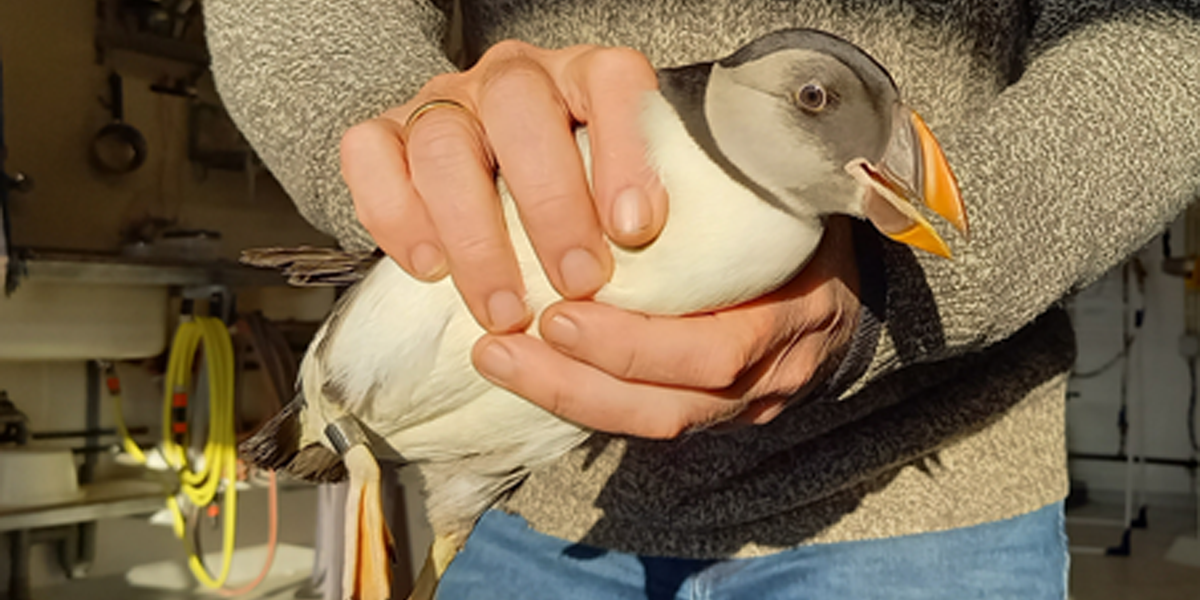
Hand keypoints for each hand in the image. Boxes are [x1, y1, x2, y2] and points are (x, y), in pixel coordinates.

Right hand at [339, 41, 667, 332]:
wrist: (495, 197)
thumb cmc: (576, 209)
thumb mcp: (624, 206)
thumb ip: (644, 224)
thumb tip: (684, 281)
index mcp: (585, 78)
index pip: (612, 82)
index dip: (625, 150)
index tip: (636, 229)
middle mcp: (512, 79)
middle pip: (520, 108)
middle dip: (550, 205)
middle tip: (577, 283)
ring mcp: (444, 104)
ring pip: (443, 143)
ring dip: (475, 235)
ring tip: (505, 308)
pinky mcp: (385, 136)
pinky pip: (367, 155)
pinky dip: (396, 216)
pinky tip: (429, 268)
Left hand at [471, 217, 862, 438]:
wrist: (846, 262)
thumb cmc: (799, 210)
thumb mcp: (776, 187)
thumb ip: (717, 186)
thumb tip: (625, 143)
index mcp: (797, 310)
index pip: (715, 351)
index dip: (632, 344)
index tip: (561, 311)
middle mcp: (776, 371)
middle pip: (675, 407)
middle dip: (580, 383)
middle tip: (505, 347)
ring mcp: (753, 401)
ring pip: (656, 423)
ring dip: (568, 397)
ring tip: (499, 361)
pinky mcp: (725, 414)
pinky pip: (648, 418)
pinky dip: (586, 399)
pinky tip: (532, 371)